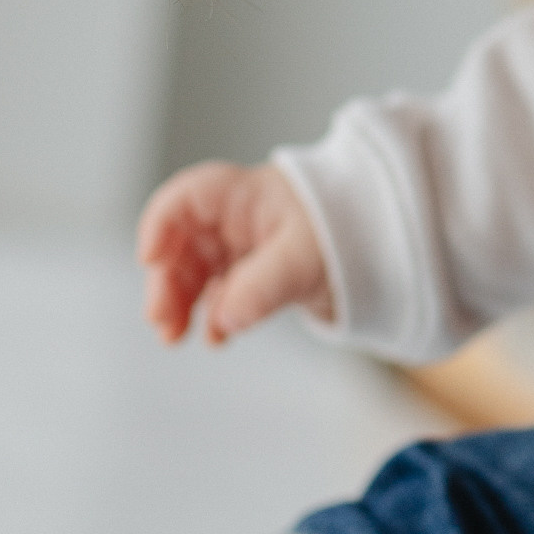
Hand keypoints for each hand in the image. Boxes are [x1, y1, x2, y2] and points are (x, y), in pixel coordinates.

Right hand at [137, 162, 331, 344]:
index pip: (187, 198)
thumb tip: (225, 317)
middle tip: (162, 318)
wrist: (383, 248)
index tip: (150, 259)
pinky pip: (218, 296)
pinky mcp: (252, 278)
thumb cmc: (348, 228)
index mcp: (245, 196)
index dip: (160, 225)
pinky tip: (217, 337)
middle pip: (181, 243)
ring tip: (174, 337)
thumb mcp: (306, 256)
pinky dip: (211, 318)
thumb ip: (263, 286)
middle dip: (165, 280)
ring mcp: (241, 249)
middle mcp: (235, 219)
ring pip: (192, 273)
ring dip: (178, 304)